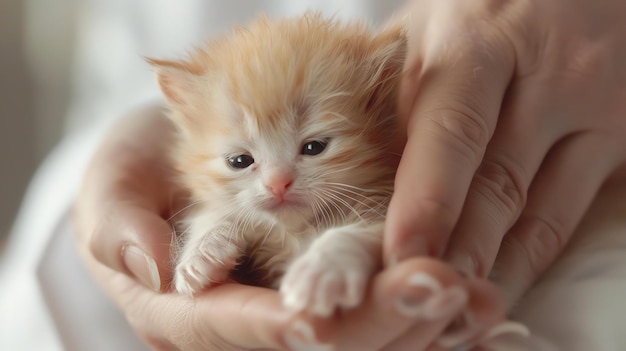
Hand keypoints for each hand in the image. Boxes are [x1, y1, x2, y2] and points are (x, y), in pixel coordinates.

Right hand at [73, 103, 508, 349]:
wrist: (180, 164)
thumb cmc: (142, 175)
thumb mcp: (111, 187)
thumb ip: (116, 224)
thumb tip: (153, 268)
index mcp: (191, 311)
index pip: (240, 328)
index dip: (283, 326)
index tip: (323, 317)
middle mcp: (252, 324)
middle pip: (319, 345)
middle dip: (381, 323)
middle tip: (443, 290)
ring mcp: (294, 313)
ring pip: (362, 339)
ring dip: (422, 324)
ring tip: (477, 298)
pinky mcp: (331, 293)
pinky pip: (382, 314)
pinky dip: (428, 313)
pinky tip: (477, 303)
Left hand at [385, 0, 625, 305]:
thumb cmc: (487, 0)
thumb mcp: (436, 19)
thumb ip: (403, 84)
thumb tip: (368, 164)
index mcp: (481, 39)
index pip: (452, 134)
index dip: (427, 203)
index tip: (400, 256)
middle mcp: (548, 74)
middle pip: (498, 184)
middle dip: (460, 250)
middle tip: (424, 296)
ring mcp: (597, 106)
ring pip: (542, 209)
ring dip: (497, 265)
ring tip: (460, 302)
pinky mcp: (625, 131)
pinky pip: (573, 208)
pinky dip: (535, 251)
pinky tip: (507, 276)